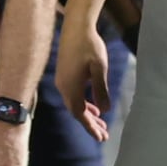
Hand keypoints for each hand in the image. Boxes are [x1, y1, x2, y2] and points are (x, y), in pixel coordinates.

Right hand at [55, 23, 114, 137]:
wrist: (75, 28)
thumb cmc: (90, 45)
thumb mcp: (100, 68)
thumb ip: (101, 89)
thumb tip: (104, 110)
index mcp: (72, 87)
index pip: (80, 114)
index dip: (91, 127)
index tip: (101, 137)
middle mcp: (64, 87)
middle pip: (76, 112)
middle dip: (90, 124)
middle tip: (104, 135)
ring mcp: (62, 82)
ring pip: (74, 104)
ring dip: (87, 115)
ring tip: (101, 123)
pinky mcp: (63, 76)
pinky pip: (73, 96)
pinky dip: (83, 104)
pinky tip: (93, 106)